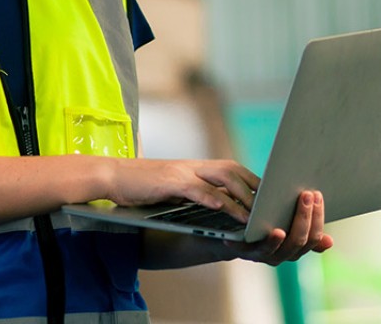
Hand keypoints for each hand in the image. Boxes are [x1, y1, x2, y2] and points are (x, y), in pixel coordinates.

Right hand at [110, 157, 258, 222]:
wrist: (110, 175)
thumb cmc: (137, 185)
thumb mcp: (168, 188)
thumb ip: (189, 192)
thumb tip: (210, 206)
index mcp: (191, 167)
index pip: (229, 168)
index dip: (250, 181)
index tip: (267, 197)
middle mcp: (190, 165)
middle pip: (232, 169)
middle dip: (254, 187)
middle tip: (270, 205)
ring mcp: (181, 172)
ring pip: (221, 178)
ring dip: (241, 196)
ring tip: (256, 215)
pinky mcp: (170, 182)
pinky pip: (199, 190)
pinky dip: (216, 200)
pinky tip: (228, 212)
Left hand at [227, 190, 332, 265]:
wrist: (229, 231)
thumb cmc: (260, 221)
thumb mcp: (283, 222)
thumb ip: (302, 227)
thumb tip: (330, 241)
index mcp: (295, 247)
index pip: (313, 237)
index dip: (318, 218)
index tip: (318, 195)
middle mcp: (283, 254)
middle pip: (300, 241)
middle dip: (305, 217)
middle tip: (307, 194)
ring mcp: (265, 255)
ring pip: (283, 248)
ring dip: (287, 230)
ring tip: (291, 215)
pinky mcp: (246, 252)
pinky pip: (257, 249)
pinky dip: (269, 241)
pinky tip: (274, 231)